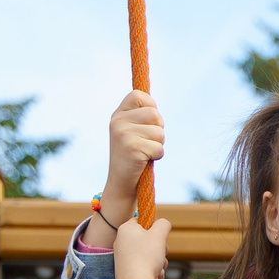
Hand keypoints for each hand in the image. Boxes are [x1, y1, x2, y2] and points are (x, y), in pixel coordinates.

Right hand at [98, 91, 163, 229]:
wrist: (122, 182)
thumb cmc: (134, 155)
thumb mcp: (133, 130)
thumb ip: (142, 116)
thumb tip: (153, 105)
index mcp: (118, 114)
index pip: (139, 95)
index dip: (151, 106)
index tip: (148, 122)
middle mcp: (118, 121)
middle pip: (155, 114)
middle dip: (158, 129)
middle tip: (147, 141)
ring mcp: (123, 134)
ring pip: (159, 132)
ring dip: (158, 144)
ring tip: (145, 152)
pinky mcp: (132, 148)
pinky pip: (159, 147)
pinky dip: (157, 155)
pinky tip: (145, 160)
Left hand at [114, 216, 170, 278]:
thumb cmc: (147, 257)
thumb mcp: (159, 235)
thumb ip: (163, 224)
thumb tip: (163, 223)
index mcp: (125, 229)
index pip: (142, 220)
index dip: (154, 227)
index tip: (159, 235)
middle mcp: (121, 241)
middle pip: (148, 238)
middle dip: (160, 248)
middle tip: (160, 252)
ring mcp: (123, 256)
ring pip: (149, 253)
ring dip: (159, 260)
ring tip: (157, 267)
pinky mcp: (126, 269)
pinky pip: (144, 265)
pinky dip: (152, 270)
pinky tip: (153, 275)